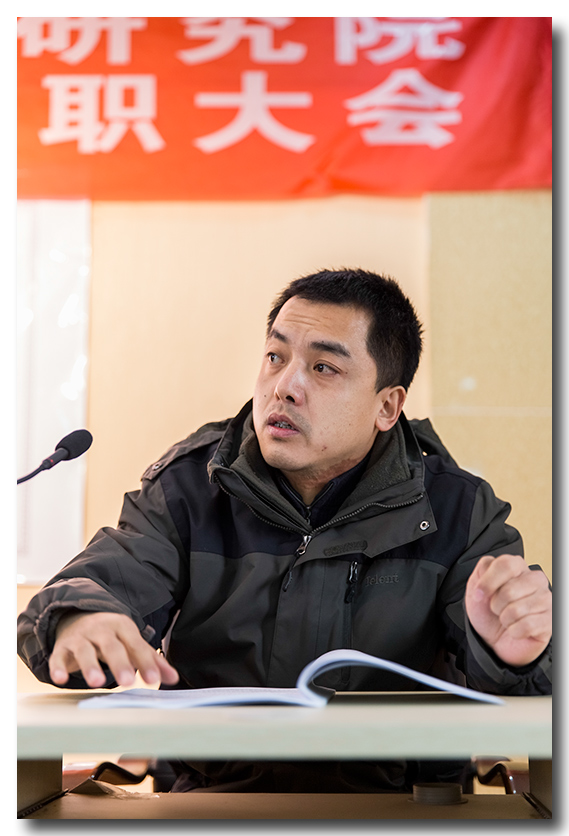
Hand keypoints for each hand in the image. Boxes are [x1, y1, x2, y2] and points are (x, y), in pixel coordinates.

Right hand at [49, 611, 178, 687]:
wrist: (78, 617)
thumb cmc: (112, 636)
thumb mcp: (131, 642)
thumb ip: (151, 660)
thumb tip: (174, 678)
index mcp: (122, 626)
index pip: (135, 644)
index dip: (145, 662)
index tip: (153, 679)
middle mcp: (101, 629)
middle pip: (111, 646)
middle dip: (120, 663)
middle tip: (127, 681)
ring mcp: (80, 637)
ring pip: (85, 650)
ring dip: (90, 666)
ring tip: (97, 682)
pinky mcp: (62, 647)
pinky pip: (59, 656)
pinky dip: (58, 666)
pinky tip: (60, 679)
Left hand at [465, 554, 551, 666]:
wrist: (494, 639)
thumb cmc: (488, 612)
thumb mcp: (476, 588)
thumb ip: (482, 570)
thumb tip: (488, 569)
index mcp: (518, 567)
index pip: (506, 565)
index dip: (488, 582)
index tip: (478, 595)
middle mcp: (536, 580)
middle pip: (509, 590)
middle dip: (495, 605)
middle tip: (497, 609)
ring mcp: (546, 600)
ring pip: (516, 610)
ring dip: (505, 619)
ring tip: (508, 619)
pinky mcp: (550, 620)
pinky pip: (526, 626)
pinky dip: (515, 631)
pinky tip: (517, 629)